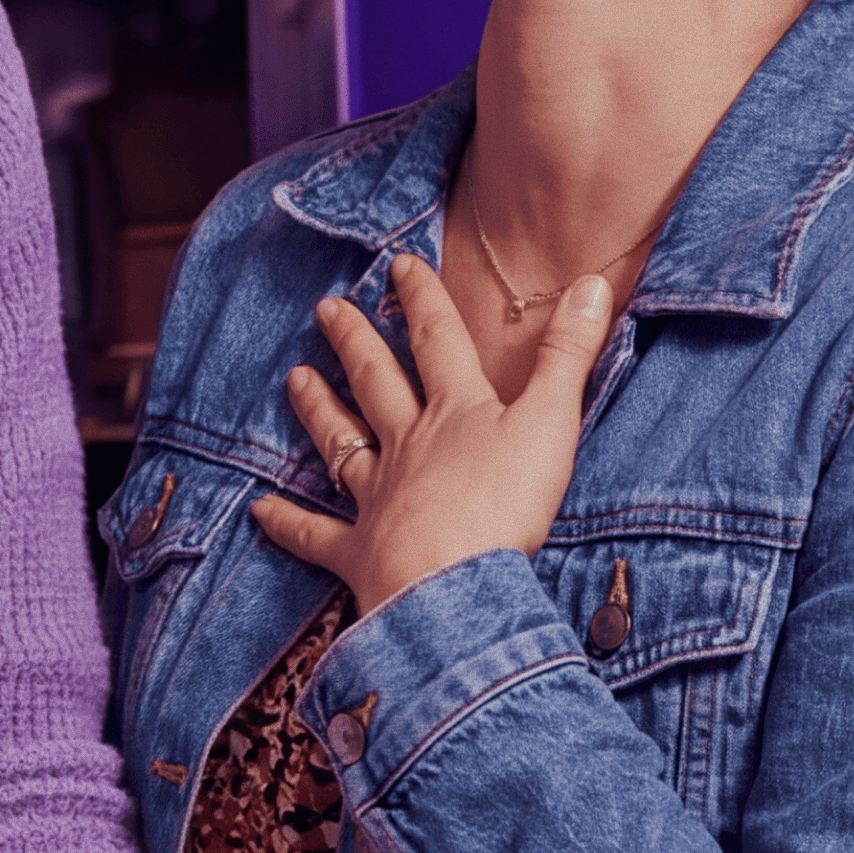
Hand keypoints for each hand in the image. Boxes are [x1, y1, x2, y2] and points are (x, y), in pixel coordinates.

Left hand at [250, 254, 614, 618]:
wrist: (455, 587)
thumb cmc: (506, 505)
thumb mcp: (550, 422)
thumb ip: (569, 356)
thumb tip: (594, 283)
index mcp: (456, 412)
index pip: (438, 342)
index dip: (422, 300)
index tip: (399, 265)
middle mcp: (409, 443)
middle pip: (377, 382)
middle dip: (355, 342)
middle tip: (326, 307)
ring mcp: (378, 497)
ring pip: (342, 443)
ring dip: (319, 410)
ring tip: (294, 378)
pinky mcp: (360, 553)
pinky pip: (317, 535)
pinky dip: (288, 523)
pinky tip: (258, 510)